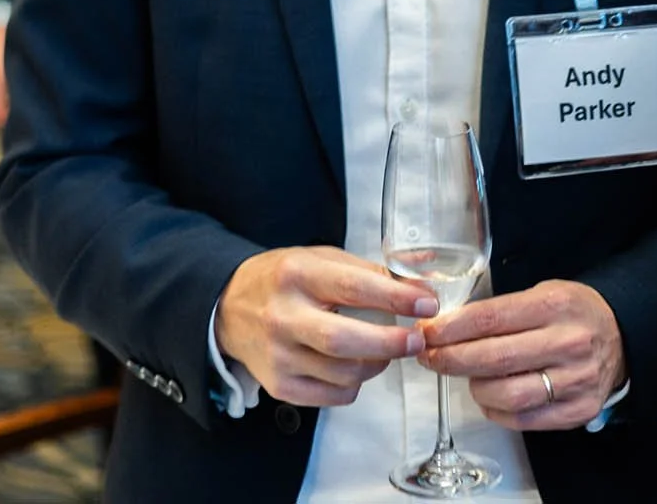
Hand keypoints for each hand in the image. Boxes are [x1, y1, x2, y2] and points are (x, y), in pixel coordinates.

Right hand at [215, 247, 436, 407]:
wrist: (229, 308)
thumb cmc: (284, 280)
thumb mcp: (321, 259)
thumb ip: (369, 272)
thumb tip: (420, 288)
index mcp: (298, 275)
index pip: (353, 287)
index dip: (396, 298)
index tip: (427, 304)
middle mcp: (284, 316)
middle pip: (344, 340)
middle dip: (390, 343)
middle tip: (416, 340)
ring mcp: (279, 355)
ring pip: (344, 374)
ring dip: (376, 365)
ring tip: (380, 350)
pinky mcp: (278, 385)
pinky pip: (333, 396)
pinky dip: (354, 385)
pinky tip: (353, 366)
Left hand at [418, 279, 626, 430]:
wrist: (622, 333)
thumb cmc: (572, 312)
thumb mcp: (542, 293)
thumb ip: (500, 310)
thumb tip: (446, 328)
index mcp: (555, 306)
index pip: (490, 318)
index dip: (451, 328)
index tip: (427, 332)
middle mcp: (568, 343)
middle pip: (494, 358)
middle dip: (451, 359)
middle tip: (430, 356)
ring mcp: (575, 380)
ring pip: (507, 395)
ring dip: (474, 387)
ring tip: (466, 375)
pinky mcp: (578, 410)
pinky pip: (523, 419)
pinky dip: (496, 410)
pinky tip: (489, 395)